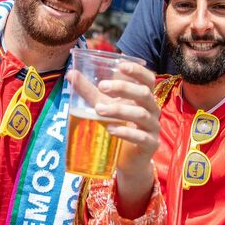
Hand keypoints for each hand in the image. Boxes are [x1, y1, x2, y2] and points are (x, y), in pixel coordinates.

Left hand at [67, 61, 158, 217]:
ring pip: (141, 115)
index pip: (148, 79)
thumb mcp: (104, 108)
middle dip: (123, 88)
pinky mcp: (150, 145)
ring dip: (119, 110)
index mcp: (144, 98)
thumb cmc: (118, 128)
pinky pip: (141, 137)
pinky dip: (125, 132)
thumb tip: (71, 74)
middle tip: (102, 86)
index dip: (137, 71)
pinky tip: (110, 129)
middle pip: (144, 94)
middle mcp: (152, 110)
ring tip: (99, 110)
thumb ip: (90, 92)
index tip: (120, 64)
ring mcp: (153, 128)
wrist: (128, 160)